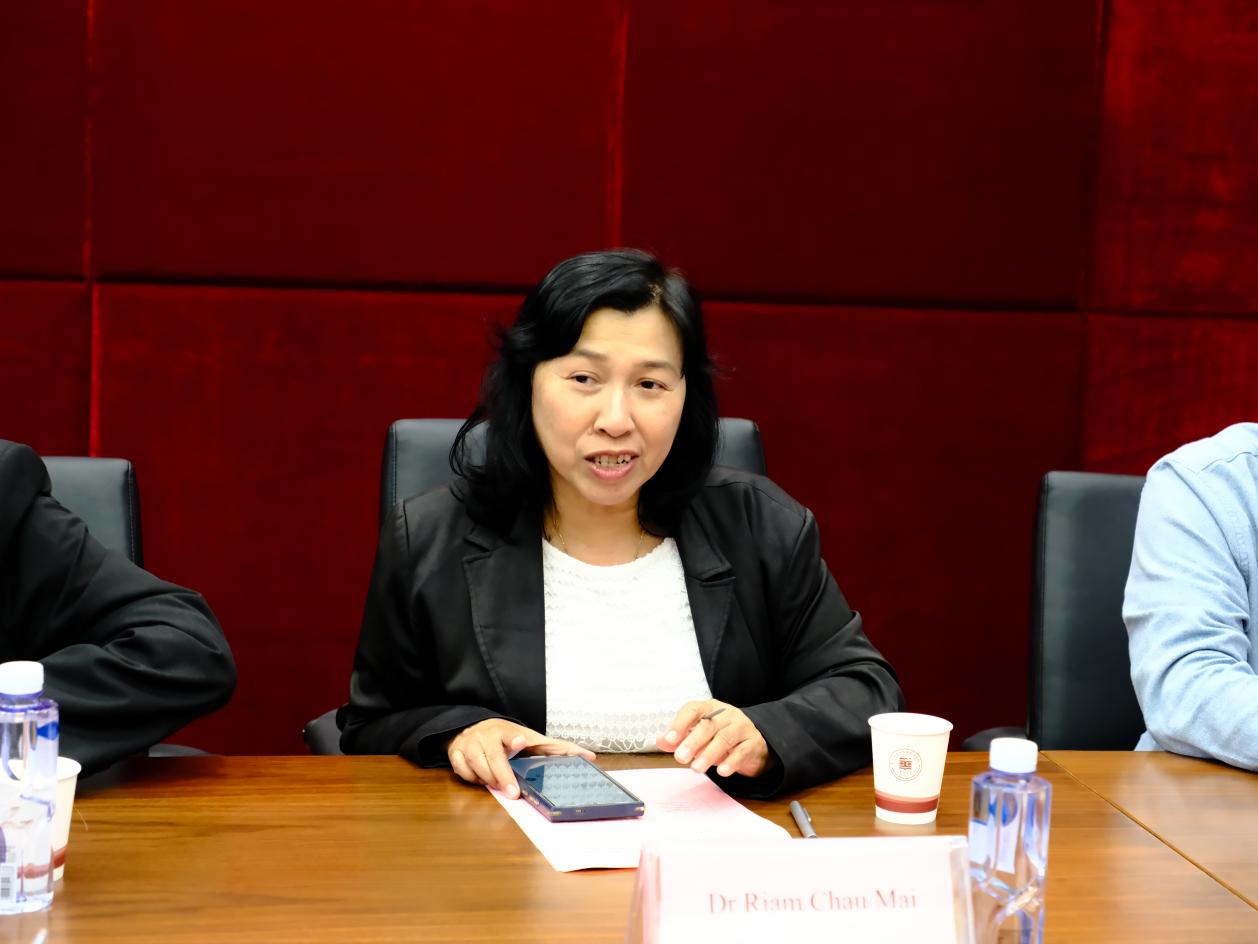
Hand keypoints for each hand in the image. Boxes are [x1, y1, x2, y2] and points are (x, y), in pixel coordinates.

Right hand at [447, 719, 594, 797]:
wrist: (472, 727)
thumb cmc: (508, 738)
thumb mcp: (532, 740)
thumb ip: (559, 749)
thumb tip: (591, 758)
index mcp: (508, 731)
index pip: (511, 733)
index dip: (515, 739)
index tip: (521, 741)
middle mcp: (487, 735)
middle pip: (493, 757)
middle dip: (502, 776)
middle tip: (513, 794)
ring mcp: (469, 743)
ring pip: (475, 765)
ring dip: (487, 778)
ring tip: (498, 787)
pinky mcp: (455, 752)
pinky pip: (461, 770)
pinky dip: (470, 777)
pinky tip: (480, 780)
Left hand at [656, 700, 770, 778]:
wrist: (754, 743)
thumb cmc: (720, 736)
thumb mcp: (699, 735)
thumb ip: (679, 738)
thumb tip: (662, 741)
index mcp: (709, 708)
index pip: (693, 709)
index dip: (680, 724)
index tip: (669, 739)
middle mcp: (726, 714)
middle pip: (708, 725)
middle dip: (692, 742)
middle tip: (680, 758)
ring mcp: (742, 727)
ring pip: (725, 738)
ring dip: (709, 754)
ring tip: (697, 768)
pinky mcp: (753, 743)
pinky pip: (742, 751)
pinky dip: (731, 762)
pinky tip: (721, 771)